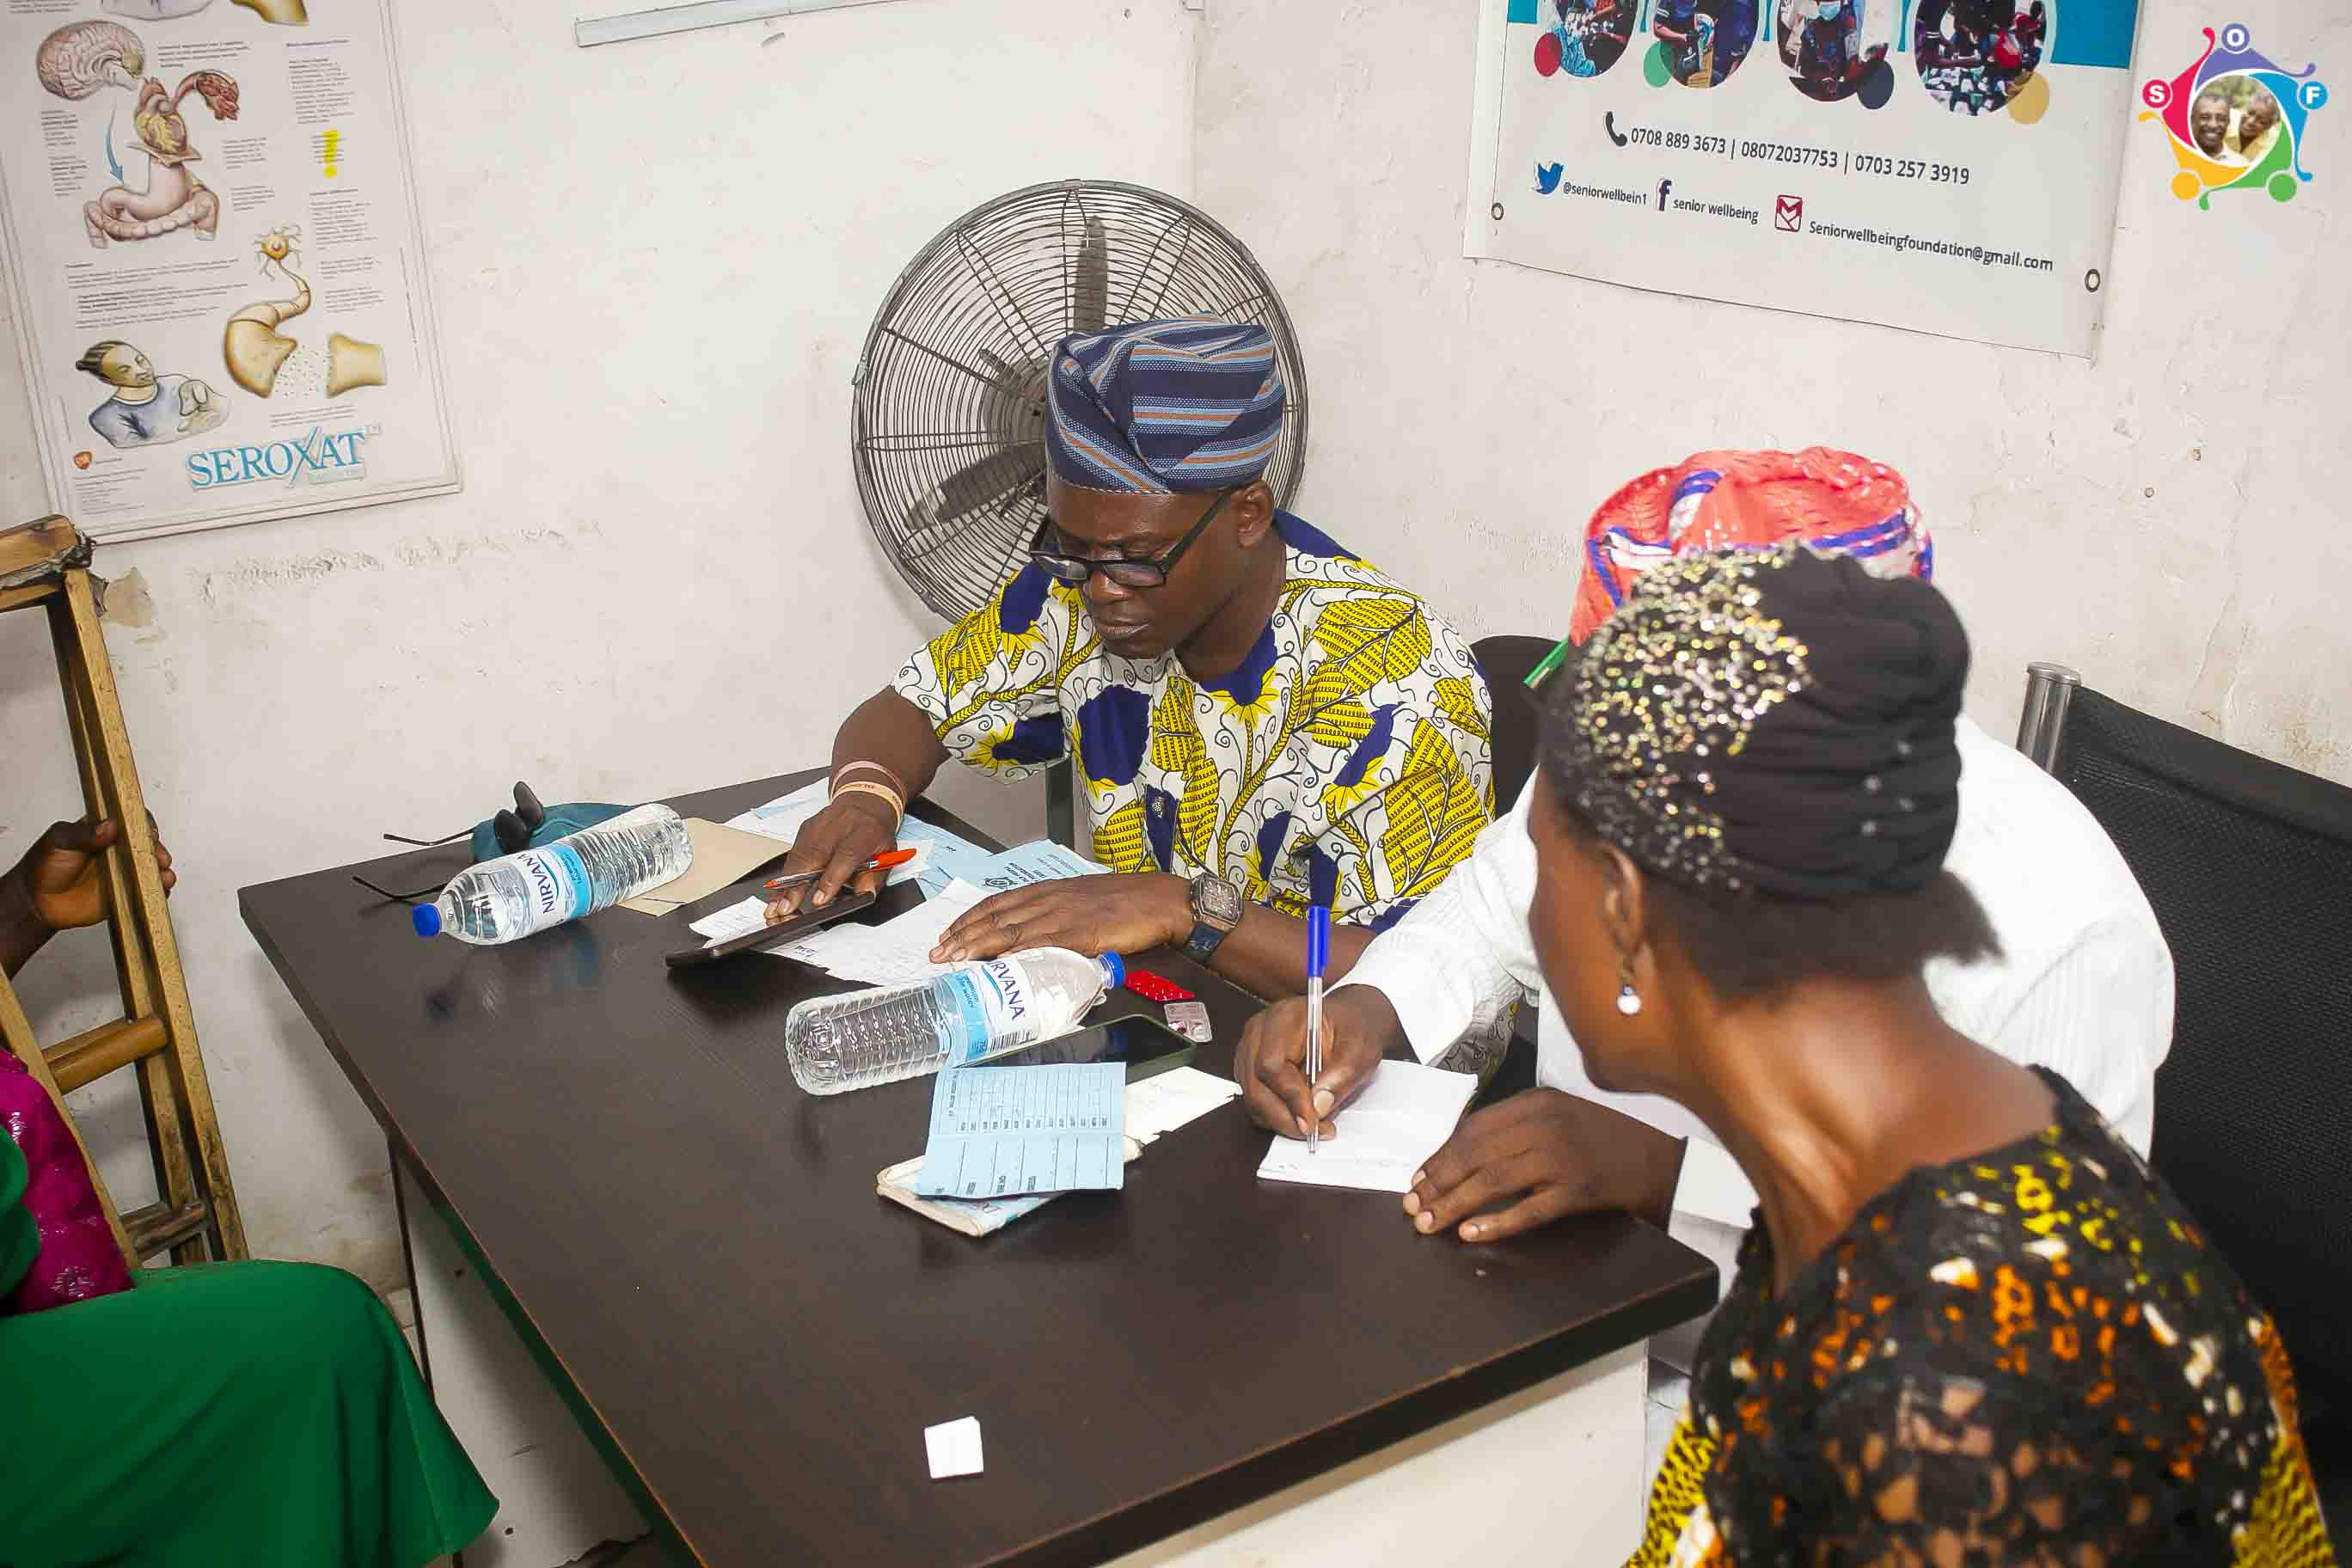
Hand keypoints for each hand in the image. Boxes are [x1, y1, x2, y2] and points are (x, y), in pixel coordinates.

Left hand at [15, 815, 173, 932]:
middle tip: (157, 856)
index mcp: (103, 830)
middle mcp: (118, 849)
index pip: (132, 820)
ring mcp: (124, 870)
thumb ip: (83, 833)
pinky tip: (159, 888)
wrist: (37, 902)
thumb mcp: (59, 841)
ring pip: (154, 866)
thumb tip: (109, 825)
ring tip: (162, 875)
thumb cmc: (44, 867)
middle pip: (149, 843)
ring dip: (163, 870)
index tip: (148, 832)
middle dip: (159, 849)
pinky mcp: (127, 892)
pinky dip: (160, 889)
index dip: (145, 824)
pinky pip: (150, 890)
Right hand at [762, 793, 894, 919]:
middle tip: (786, 908)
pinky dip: (784, 876)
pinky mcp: (805, 829)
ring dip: (784, 884)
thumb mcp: (886, 855)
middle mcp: (839, 825)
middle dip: (797, 886)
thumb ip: (874, 878)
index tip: (819, 900)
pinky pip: (792, 854)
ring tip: (776, 906)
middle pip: (814, 856)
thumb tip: (862, 896)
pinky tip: (777, 892)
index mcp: (865, 831)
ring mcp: (819, 825)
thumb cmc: (874, 832)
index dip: (832, 878)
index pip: (846, 855)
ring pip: (798, 856)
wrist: (864, 802)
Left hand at [929, 873, 1188, 965]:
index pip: (997, 903)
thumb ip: (1058, 914)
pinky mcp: (1077, 935)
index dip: (969, 919)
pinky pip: (1038, 945)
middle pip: (994, 917)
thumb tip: (1036, 934)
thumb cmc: (1128, 902)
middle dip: (962, 935)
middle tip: (938, 953)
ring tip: (953, 960)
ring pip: (1008, 931)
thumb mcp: (1084, 901)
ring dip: (976, 946)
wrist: (1160, 901)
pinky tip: (996, 965)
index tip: (948, 934)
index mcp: (1049, 890)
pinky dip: (1013, 955)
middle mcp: (1049, 899)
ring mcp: (1062, 916)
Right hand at [1236, 985, 1396, 1141]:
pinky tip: (1302, 1115)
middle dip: (1285, 1117)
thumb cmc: (1351, 1029)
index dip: (1290, 1097)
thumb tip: (1318, 1106)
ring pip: (1252, 1098)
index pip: (1272, 1064)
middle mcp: (1259, 1032)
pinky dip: (1277, 1115)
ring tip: (1316, 1123)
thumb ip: (1342, 1075)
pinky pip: (1255, 1100)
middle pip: (1256, 1086)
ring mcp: (1250, 1050)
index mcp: (1284, 1017)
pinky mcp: (1250, 1068)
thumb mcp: (1361, 1049)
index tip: (1313, 1119)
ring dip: (1282, 1119)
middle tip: (1317, 1130)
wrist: (1346, 1022)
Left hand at [1403, 1088, 1676, 1243]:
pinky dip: (1496, 1223)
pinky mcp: (1578, 1190)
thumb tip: (1463, 1155)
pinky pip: (1528, 1210)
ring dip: (1454, 1205)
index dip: (1441, 1155)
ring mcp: (1562, 1157)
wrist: (1661, 1162)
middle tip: (1413, 1206)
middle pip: (1475, 1154)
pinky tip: (1471, 1234)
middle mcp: (1545, 1124)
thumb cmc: (1606, 1140)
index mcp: (1537, 1102)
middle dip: (1438, 1182)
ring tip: (1428, 1223)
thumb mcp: (1560, 1115)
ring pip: (1492, 1181)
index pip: (1473, 1128)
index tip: (1419, 1177)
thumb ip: (1518, 1126)